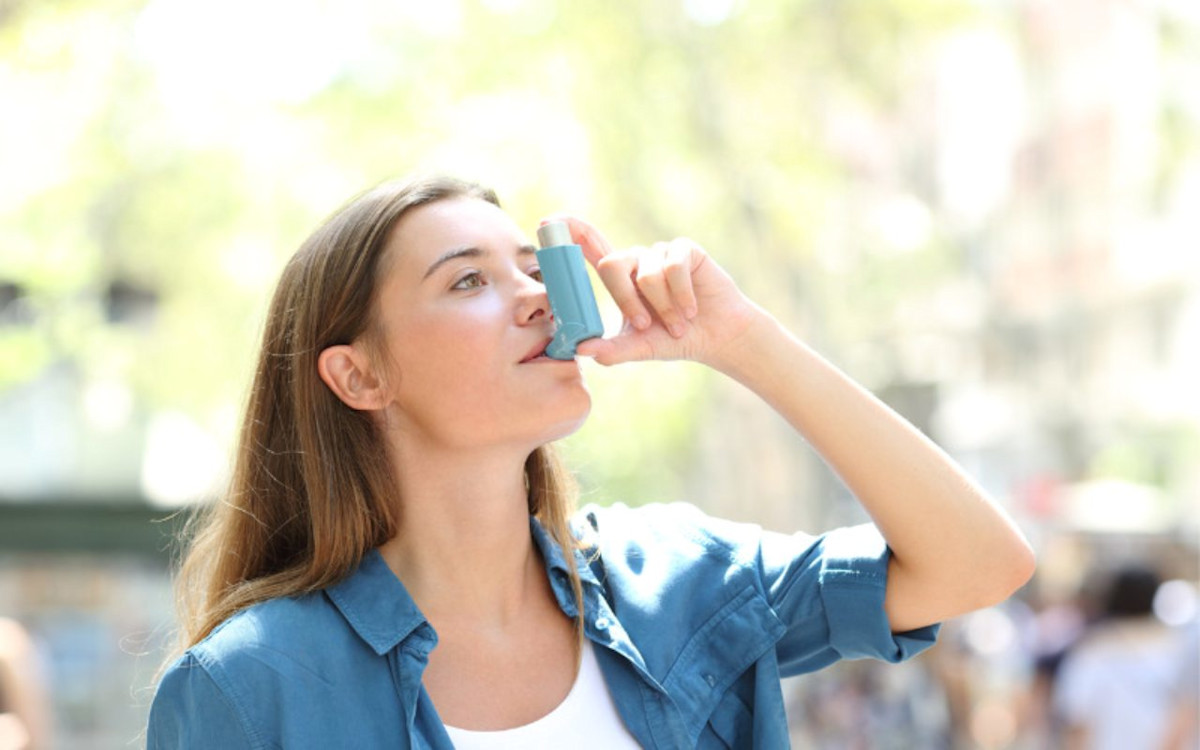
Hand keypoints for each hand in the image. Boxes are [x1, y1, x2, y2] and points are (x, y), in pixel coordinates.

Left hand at [543, 215, 765, 367]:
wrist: (717, 335)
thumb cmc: (675, 339)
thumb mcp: (640, 347)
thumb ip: (611, 350)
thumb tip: (581, 350)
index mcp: (619, 277)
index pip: (589, 247)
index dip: (569, 231)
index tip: (547, 220)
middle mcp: (636, 259)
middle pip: (611, 264)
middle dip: (628, 301)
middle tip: (646, 327)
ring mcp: (660, 252)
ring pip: (647, 274)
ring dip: (663, 306)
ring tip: (679, 323)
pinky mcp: (684, 249)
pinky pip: (673, 266)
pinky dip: (681, 294)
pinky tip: (692, 307)